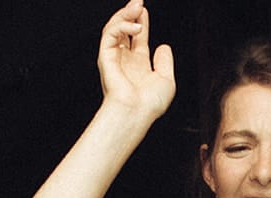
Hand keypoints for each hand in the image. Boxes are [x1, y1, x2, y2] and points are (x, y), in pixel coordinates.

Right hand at [96, 0, 174, 124]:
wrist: (136, 113)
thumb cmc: (150, 104)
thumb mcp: (166, 80)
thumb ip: (165, 62)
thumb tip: (164, 46)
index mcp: (137, 65)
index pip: (137, 37)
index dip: (141, 21)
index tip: (144, 9)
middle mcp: (124, 60)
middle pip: (124, 29)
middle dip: (130, 12)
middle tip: (138, 0)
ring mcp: (113, 58)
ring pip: (114, 28)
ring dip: (125, 14)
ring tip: (138, 6)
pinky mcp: (105, 57)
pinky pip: (110, 34)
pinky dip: (122, 26)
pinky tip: (135, 26)